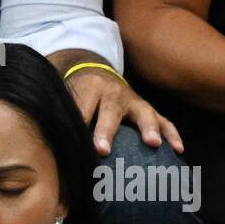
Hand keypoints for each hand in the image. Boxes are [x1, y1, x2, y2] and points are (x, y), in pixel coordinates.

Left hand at [65, 68, 183, 156]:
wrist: (94, 72)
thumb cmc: (76, 95)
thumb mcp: (66, 99)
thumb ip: (60, 117)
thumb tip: (46, 150)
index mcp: (88, 89)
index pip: (81, 108)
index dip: (78, 123)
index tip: (73, 142)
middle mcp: (112, 92)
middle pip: (110, 112)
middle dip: (106, 131)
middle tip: (103, 150)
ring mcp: (133, 100)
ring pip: (143, 112)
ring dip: (148, 127)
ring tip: (152, 144)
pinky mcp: (147, 108)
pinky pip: (163, 120)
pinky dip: (171, 133)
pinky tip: (178, 149)